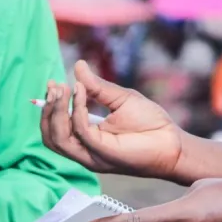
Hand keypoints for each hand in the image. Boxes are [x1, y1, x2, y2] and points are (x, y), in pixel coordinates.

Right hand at [40, 61, 185, 178]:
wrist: (173, 141)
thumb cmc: (151, 124)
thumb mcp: (120, 98)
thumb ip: (97, 87)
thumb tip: (78, 66)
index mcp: (87, 138)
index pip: (55, 128)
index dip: (49, 106)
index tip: (52, 83)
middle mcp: (85, 149)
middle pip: (50, 136)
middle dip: (48, 110)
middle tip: (54, 86)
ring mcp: (92, 155)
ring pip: (58, 138)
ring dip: (56, 112)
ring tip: (61, 89)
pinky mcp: (103, 154)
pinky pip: (81, 132)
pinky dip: (77, 110)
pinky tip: (81, 92)